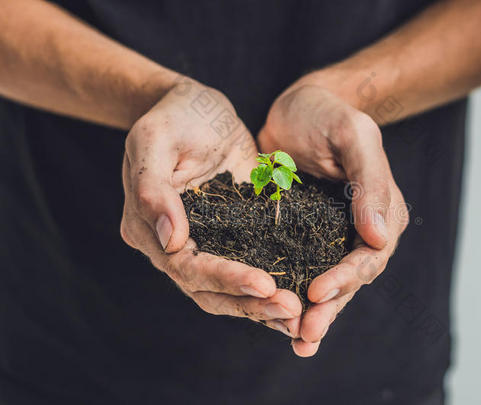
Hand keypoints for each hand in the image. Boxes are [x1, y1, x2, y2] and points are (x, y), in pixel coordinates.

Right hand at [120, 78, 300, 335]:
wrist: (197, 107)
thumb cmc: (173, 116)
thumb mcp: (155, 140)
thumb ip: (153, 189)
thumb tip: (171, 241)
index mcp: (148, 228)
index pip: (186, 267)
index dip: (225, 278)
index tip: (265, 284)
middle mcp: (175, 245)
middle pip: (209, 290)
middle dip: (250, 303)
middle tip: (292, 309)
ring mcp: (206, 242)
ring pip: (230, 289)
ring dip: (262, 306)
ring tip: (300, 314)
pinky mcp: (233, 234)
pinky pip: (251, 266)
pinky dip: (270, 288)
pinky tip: (301, 300)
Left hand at [258, 84, 408, 355]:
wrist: (297, 106)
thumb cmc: (328, 114)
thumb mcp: (353, 136)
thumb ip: (371, 182)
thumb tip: (382, 236)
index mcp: (383, 212)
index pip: (369, 256)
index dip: (345, 279)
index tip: (317, 293)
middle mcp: (360, 231)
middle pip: (349, 280)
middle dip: (329, 309)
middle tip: (305, 334)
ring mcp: (330, 236)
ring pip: (325, 283)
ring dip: (312, 313)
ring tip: (295, 341)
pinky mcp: (301, 235)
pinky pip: (298, 269)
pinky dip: (291, 293)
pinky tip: (275, 316)